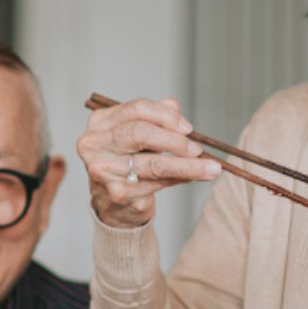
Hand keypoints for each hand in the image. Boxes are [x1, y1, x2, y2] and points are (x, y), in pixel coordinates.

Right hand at [76, 97, 220, 229]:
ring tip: (212, 168)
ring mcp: (104, 170)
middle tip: (197, 149)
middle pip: (140, 133)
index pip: (136, 109)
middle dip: (174, 141)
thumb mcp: (138, 135)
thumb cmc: (126, 161)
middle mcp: (95, 145)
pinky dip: (178, 179)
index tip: (188, 128)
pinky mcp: (118, 193)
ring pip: (153, 164)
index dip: (166, 116)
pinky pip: (157, 183)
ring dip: (187, 166)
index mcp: (100, 123)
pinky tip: (191, 178)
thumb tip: (173, 106)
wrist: (111, 203)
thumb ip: (155, 118)